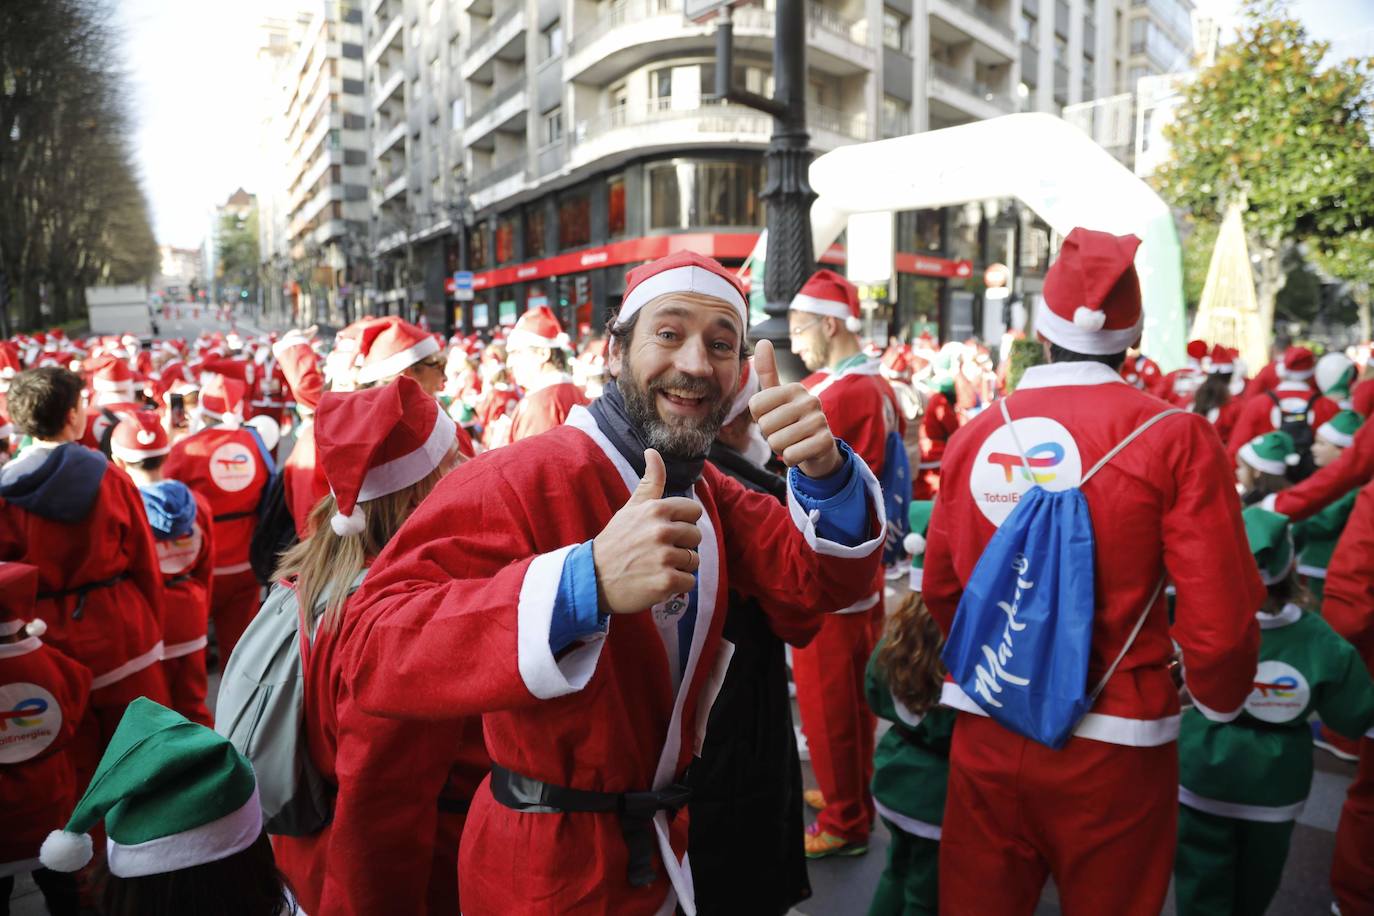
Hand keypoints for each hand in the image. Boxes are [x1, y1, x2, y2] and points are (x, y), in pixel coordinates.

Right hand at [592, 449, 702, 614]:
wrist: (592, 578)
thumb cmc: (615, 542)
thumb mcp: (630, 508)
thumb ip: (650, 481)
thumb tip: (653, 450)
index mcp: (656, 510)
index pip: (694, 511)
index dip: (682, 522)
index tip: (665, 531)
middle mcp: (662, 531)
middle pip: (695, 536)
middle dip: (681, 545)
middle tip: (657, 552)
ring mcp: (664, 557)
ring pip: (693, 560)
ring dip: (678, 566)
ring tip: (655, 567)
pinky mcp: (665, 582)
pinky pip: (689, 582)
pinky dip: (676, 585)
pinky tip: (657, 581)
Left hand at [748, 339, 841, 477]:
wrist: (819, 449)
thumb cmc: (793, 421)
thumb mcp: (779, 397)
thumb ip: (768, 372)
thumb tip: (762, 341)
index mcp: (794, 388)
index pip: (755, 406)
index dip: (759, 418)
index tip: (774, 418)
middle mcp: (809, 400)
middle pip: (765, 425)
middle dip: (770, 435)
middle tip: (785, 432)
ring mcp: (819, 420)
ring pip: (777, 442)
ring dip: (781, 448)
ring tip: (794, 441)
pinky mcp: (825, 442)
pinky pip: (791, 456)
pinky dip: (791, 459)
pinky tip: (802, 451)